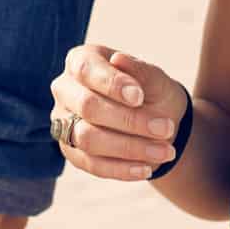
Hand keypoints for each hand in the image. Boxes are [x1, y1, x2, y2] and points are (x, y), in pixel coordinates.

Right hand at [50, 44, 189, 180]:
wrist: (155, 120)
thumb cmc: (151, 91)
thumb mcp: (155, 79)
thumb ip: (141, 70)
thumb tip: (119, 60)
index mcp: (80, 61)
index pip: (85, 69)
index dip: (111, 83)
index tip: (139, 97)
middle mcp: (65, 90)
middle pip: (86, 106)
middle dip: (129, 120)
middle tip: (166, 128)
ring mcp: (64, 122)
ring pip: (87, 139)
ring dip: (130, 148)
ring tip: (165, 151)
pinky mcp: (72, 151)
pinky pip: (91, 164)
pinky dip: (121, 169)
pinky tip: (147, 168)